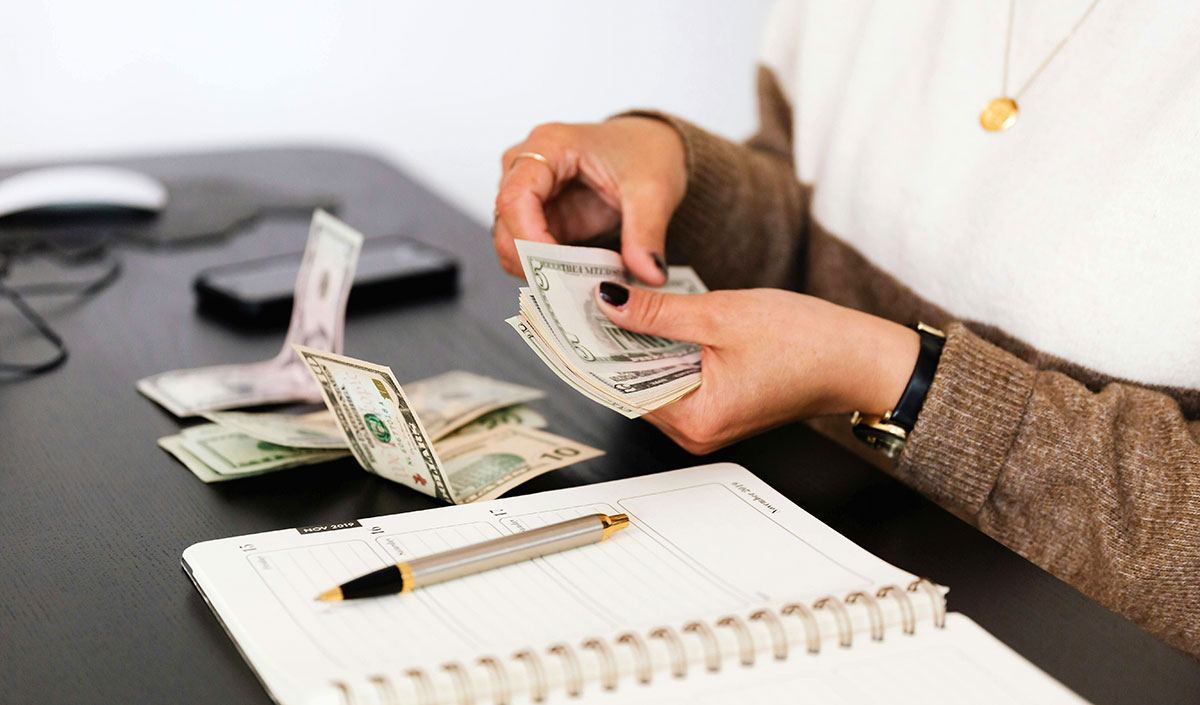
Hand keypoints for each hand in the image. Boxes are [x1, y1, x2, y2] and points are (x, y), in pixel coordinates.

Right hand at [493, 117, 686, 285]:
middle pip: (506, 225)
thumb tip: (649, 273)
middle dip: (534, 263)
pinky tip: (577, 279)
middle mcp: (527, 167)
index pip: (515, 197)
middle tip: (573, 289)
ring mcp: (529, 194)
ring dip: (540, 271)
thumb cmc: (645, 151)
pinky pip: (529, 253)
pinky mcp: (539, 218)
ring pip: (511, 244)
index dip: (529, 239)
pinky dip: (548, 272)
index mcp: (549, 145)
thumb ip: (647, 233)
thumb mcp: (654, 190)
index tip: (557, 269)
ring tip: (581, 285)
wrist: (653, 147)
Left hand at [594, 282, 920, 453]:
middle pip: (632, 386)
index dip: (591, 349)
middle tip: (586, 300)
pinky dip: (663, 352)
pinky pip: (676, 380)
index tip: (567, 319)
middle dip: (611, 343)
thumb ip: (657, 312)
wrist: (860, 358)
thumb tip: (609, 303)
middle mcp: (696, 432)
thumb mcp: (721, 315)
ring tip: (617, 303)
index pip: (619, 387)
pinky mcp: (720, 407)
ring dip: (637, 346)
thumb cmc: (808, 342)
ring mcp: (708, 423)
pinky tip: (655, 321)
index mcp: (696, 419)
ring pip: (653, 381)